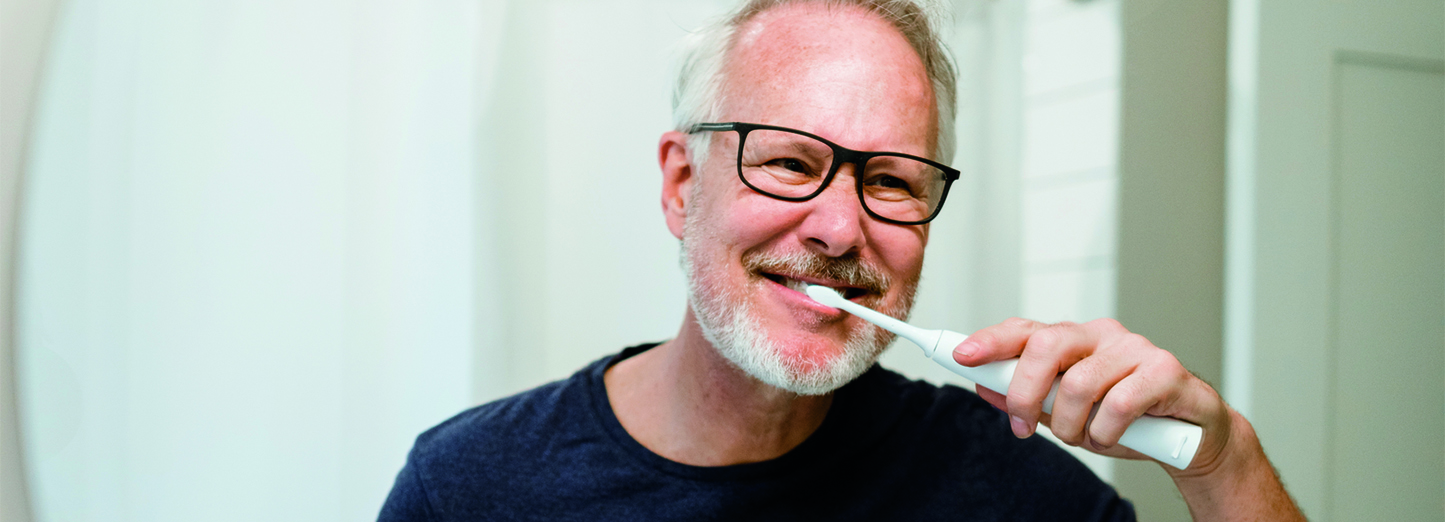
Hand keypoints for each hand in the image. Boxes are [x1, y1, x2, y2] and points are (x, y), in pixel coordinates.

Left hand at [952, 317, 1232, 472]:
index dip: (991, 340)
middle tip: (1023, 428)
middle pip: (1046, 347)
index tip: (962, 356)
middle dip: (1025, 394)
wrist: (1192, 439)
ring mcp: (1134, 349)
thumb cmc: (1129, 420)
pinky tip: (1116, 436)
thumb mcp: (1067, 414)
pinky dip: (1109, 431)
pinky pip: (1119, 403)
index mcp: (1075, 341)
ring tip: (1087, 437)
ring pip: (1078, 384)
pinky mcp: (1165, 369)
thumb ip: (1029, 398)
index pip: (1026, 330)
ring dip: (1073, 426)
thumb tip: (984, 384)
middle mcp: (1102, 336)